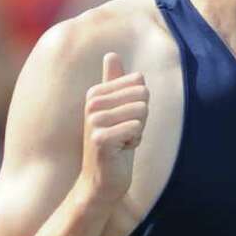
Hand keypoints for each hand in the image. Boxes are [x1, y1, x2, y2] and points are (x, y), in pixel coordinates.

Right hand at [79, 52, 148, 208]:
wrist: (102, 182)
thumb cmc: (114, 146)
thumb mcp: (117, 111)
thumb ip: (114, 83)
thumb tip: (111, 54)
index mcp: (96, 93)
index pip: (139, 83)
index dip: (139, 106)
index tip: (124, 122)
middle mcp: (92, 103)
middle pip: (142, 95)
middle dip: (141, 118)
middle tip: (125, 134)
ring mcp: (94, 121)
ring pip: (141, 111)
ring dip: (138, 131)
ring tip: (122, 142)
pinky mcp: (101, 139)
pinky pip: (136, 128)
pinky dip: (134, 142)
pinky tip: (120, 151)